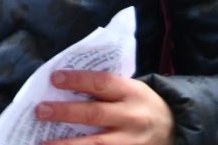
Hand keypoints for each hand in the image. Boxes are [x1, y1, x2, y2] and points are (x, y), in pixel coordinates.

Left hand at [36, 70, 174, 144]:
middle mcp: (132, 117)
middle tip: (40, 110)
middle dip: (66, 112)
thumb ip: (105, 88)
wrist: (176, 129)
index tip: (54, 78)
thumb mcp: (131, 88)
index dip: (77, 80)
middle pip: (95, 114)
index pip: (101, 83)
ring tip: (44, 144)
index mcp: (132, 92)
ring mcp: (132, 143)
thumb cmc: (142, 104)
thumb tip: (64, 86)